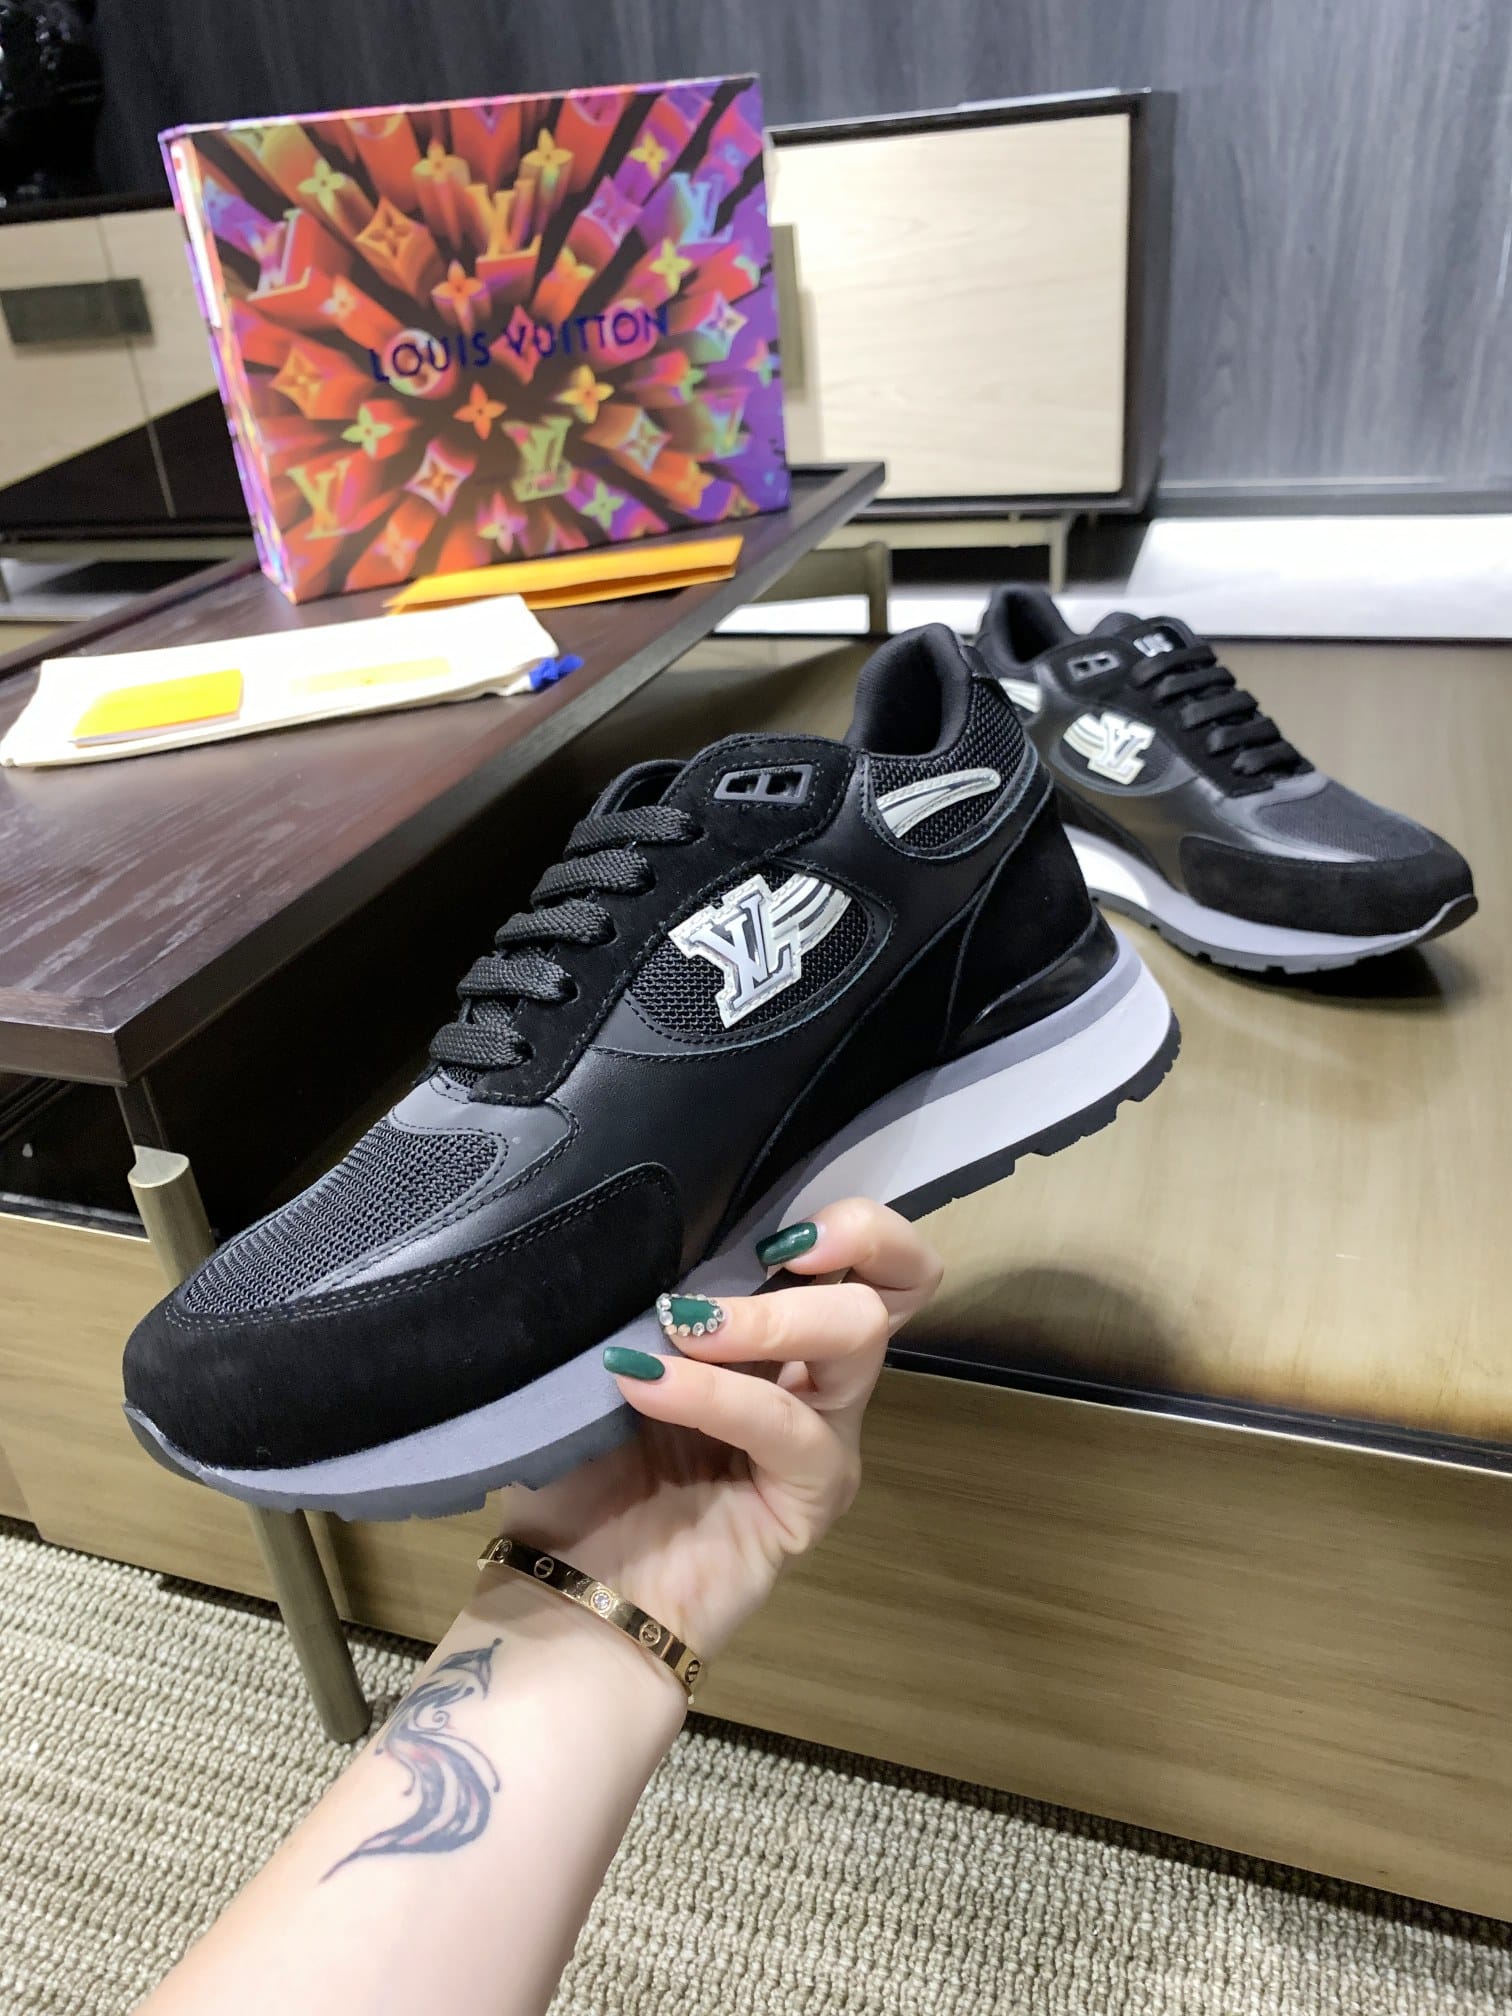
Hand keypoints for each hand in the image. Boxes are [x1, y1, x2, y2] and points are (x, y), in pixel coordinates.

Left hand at [475, 1199, 942, 1660]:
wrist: (563, 1594)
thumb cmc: (577, 1470)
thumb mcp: (603, 1356)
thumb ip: (640, 1295)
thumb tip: (642, 1227)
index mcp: (770, 1330)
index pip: (864, 1255)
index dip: (852, 1222)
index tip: (781, 1222)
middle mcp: (811, 1376)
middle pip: (898, 1282)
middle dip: (844, 1242)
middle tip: (766, 1254)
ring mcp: (820, 1436)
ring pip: (859, 1337)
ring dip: (769, 1317)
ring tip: (682, 1326)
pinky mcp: (813, 1497)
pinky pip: (788, 1426)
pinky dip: (717, 1393)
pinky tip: (647, 1385)